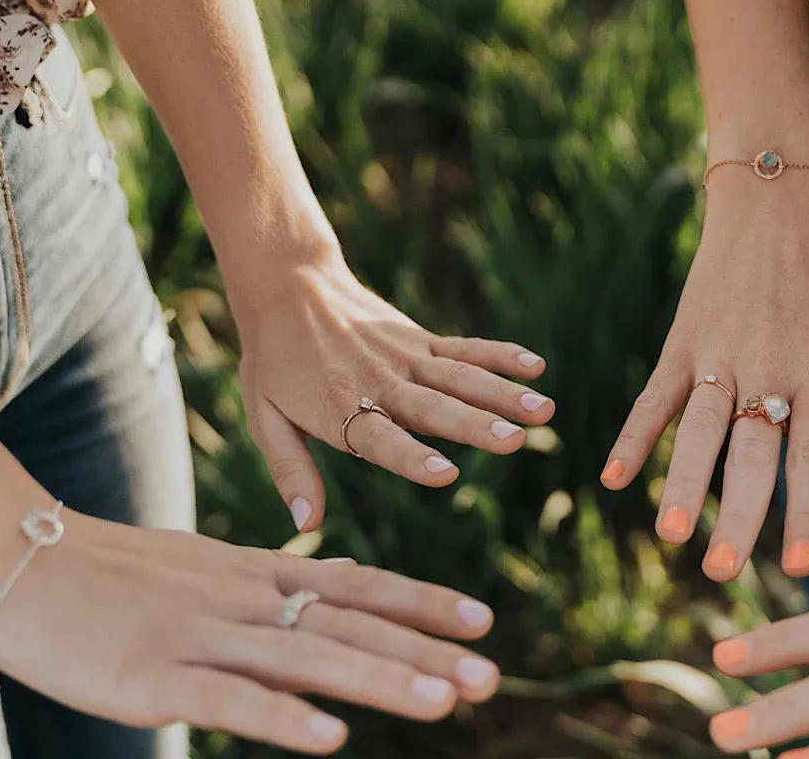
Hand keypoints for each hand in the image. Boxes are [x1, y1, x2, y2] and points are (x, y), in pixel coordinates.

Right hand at [0, 509, 500, 754]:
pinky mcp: (159, 677)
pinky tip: (330, 738)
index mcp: (261, 575)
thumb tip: (336, 584)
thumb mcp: (216, 567)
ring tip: (443, 702)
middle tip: (489, 677)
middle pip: (350, 625)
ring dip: (380, 680)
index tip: (481, 622)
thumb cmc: (124, 572)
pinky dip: (283, 717)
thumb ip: (278, 580)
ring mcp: (206, 636)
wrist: (27, 560)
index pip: (359, 585)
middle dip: (424, 651)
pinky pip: (231, 700)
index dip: (423, 603)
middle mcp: (248, 600)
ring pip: (308, 658)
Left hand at [225, 211, 553, 531]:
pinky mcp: (421, 340)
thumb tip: (307, 525)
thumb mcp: (265, 418)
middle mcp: (381, 383)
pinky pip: (465, 349)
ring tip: (543, 409)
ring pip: (460, 378)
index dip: (412, 457)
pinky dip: (500, 355)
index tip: (445, 475)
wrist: (288, 283)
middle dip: (475, 426)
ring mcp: (406, 358)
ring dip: (503, 393)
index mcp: (341, 408)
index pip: (381, 438)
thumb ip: (291, 470)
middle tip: (514, 442)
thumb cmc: (273, 360)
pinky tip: (535, 367)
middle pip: (433, 408)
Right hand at [600, 175, 808, 577]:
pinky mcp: (683, 340)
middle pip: (752, 455)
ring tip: (670, 534)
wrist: (779, 198)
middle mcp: (768, 370)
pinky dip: (634, 435)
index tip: (801, 565)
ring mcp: (719, 355)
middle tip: (724, 571)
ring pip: (699, 431)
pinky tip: (614, 478)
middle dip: (738, 516)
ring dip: (682, 483)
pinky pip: (655, 395)